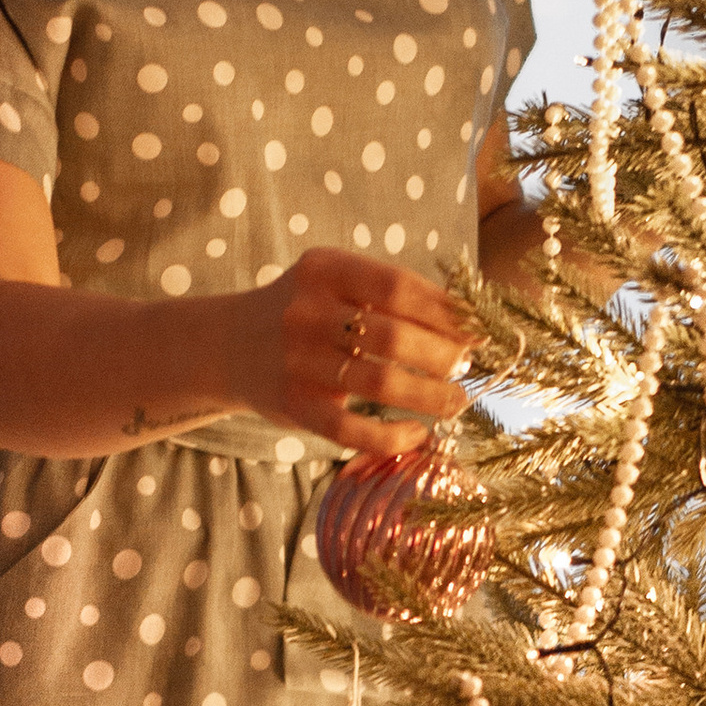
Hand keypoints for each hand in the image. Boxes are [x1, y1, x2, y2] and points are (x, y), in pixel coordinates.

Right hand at [234, 245, 477, 456]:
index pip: (398, 286)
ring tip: (457, 401)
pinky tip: (417, 433)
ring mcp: (297, 360)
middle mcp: (307, 311)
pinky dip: (392, 436)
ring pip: (379, 384)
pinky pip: (350, 431)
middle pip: (393, 336)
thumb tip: (469, 323)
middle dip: (443, 355)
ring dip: (430, 396)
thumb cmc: (308, 312)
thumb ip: (390, 294)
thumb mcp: (336, 283)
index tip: (477, 330)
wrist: (228, 344)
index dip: (446, 311)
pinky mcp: (293, 405)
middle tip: (465, 367)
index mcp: (324, 269)